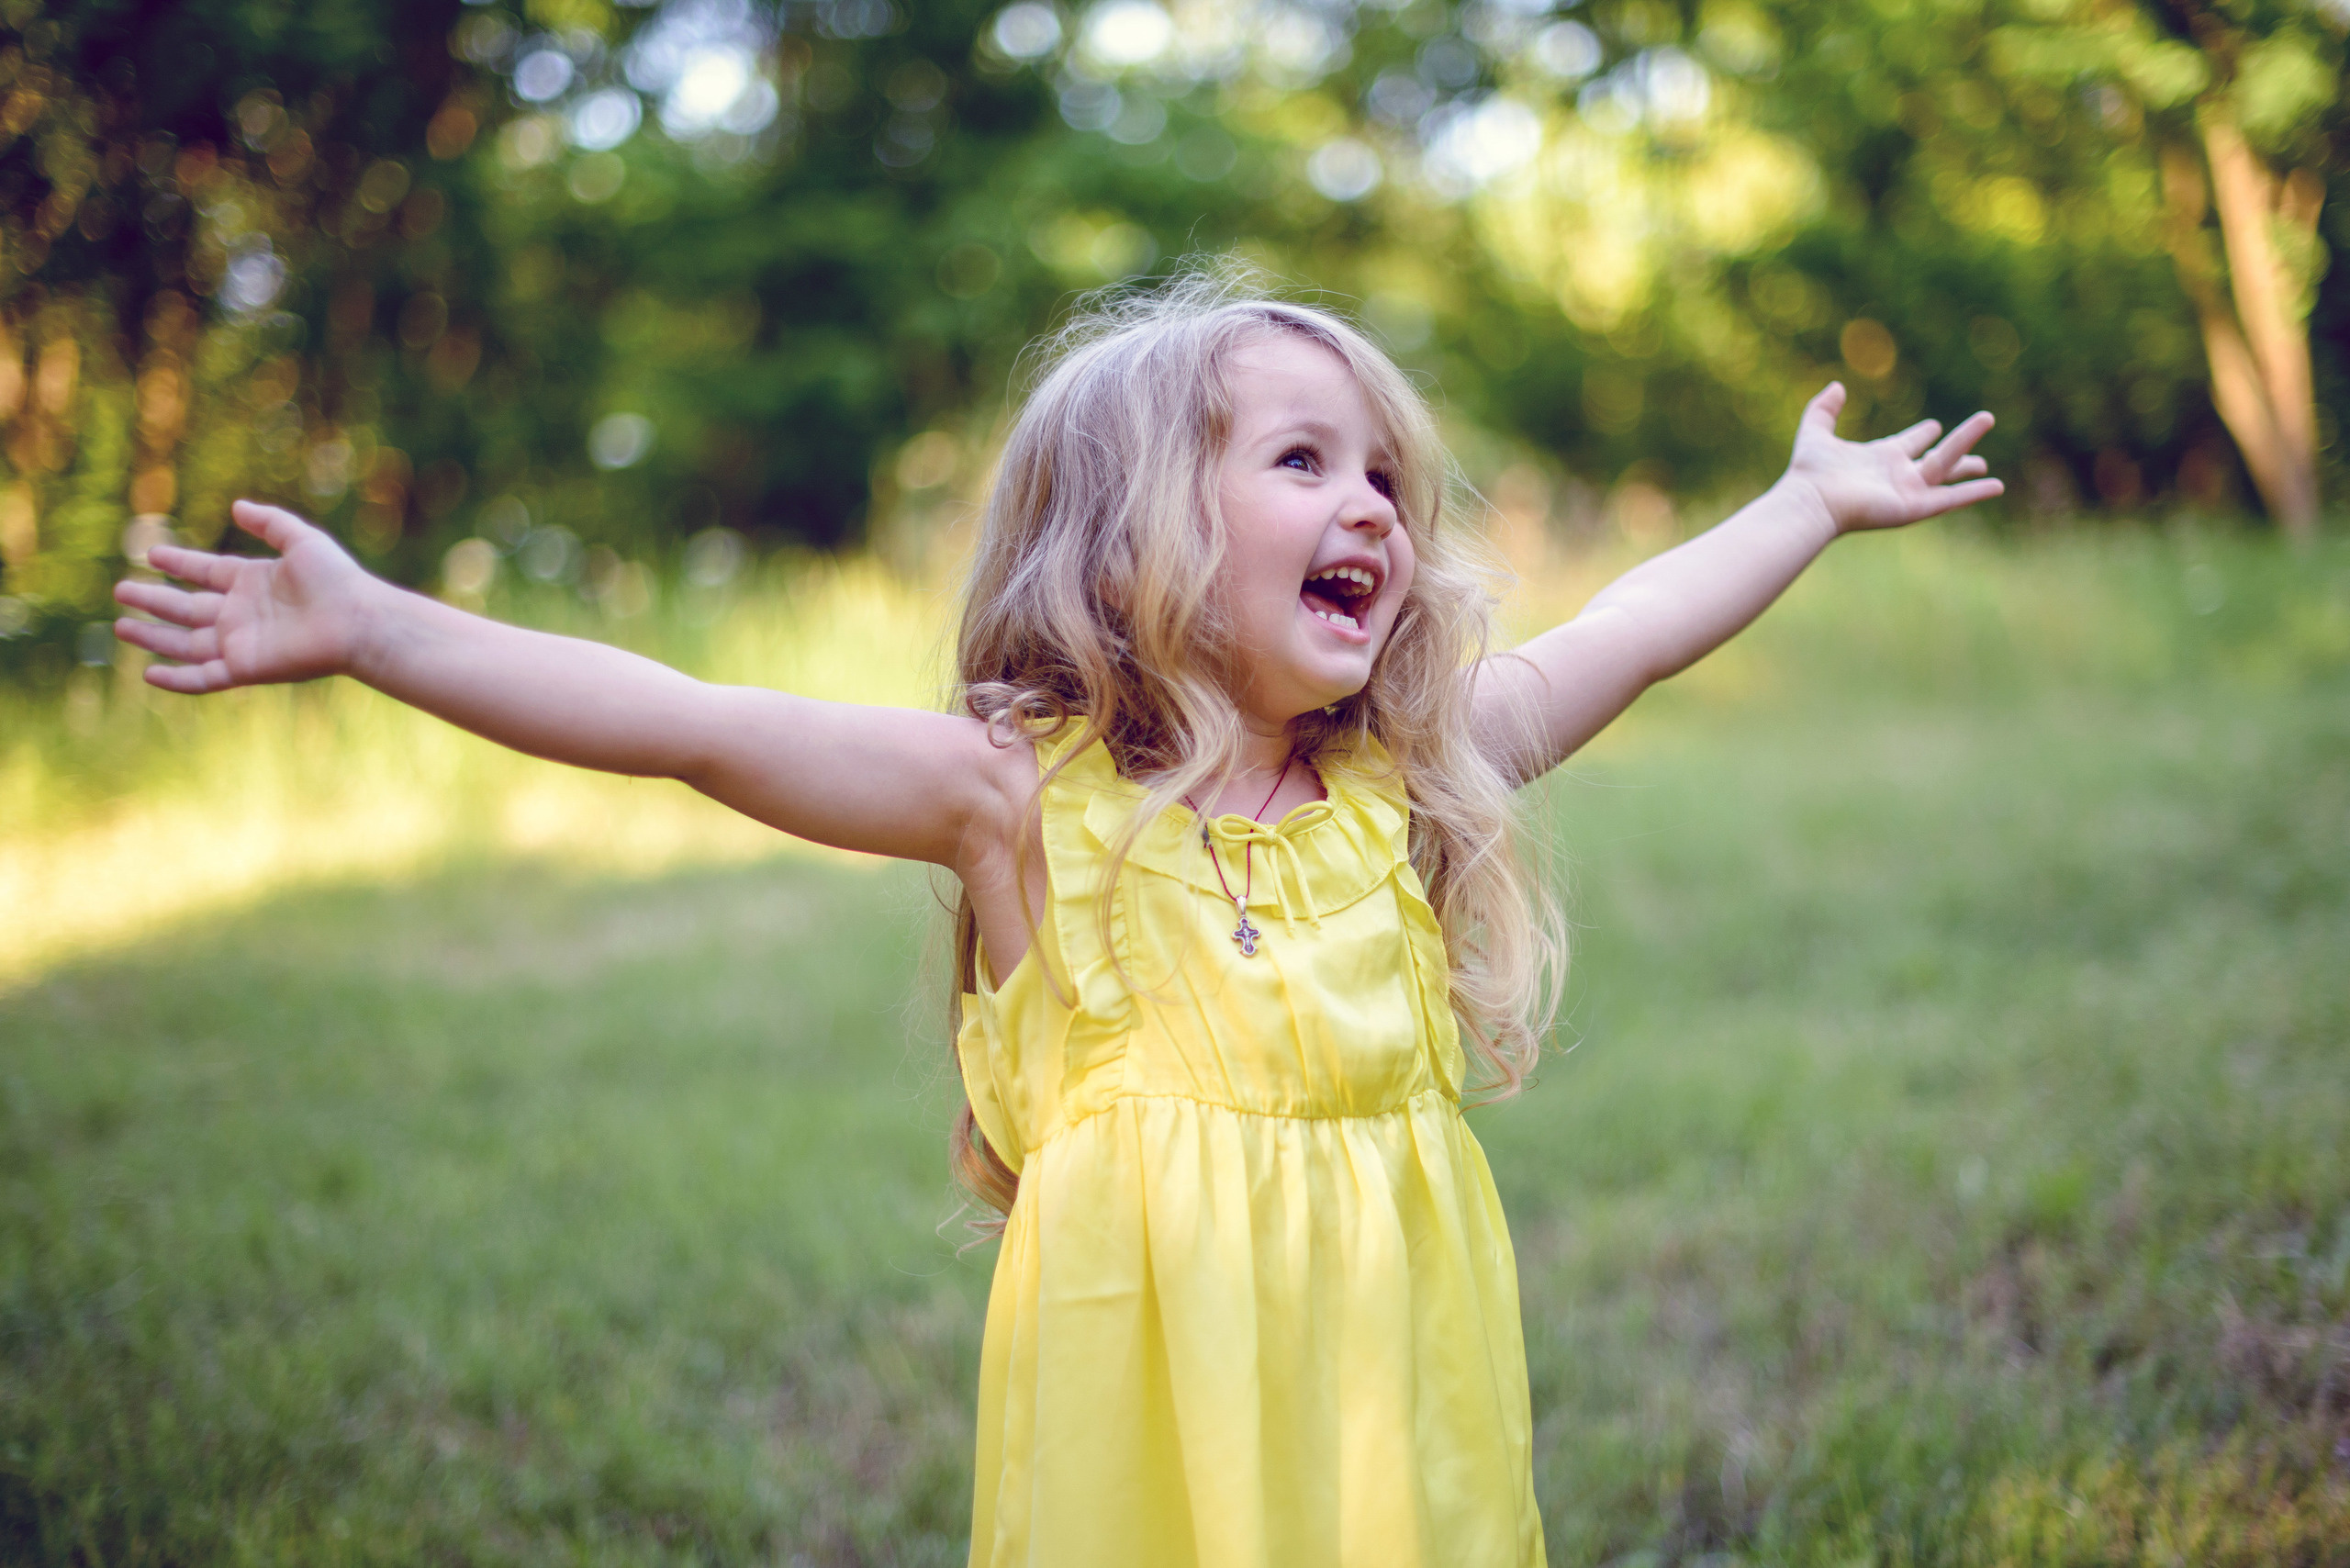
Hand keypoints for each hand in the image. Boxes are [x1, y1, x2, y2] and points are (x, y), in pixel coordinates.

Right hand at [112, 501, 377, 692]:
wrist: (358, 621)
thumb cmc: (338, 580)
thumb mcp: (302, 540)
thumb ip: (270, 522)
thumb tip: (237, 506)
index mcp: (253, 581)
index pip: (206, 572)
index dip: (179, 562)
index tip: (151, 553)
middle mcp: (242, 613)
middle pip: (187, 607)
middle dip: (154, 599)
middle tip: (121, 590)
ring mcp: (241, 642)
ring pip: (186, 642)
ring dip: (153, 636)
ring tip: (121, 626)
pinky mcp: (245, 668)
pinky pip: (203, 677)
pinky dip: (176, 677)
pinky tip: (149, 672)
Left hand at [1782, 382, 2002, 534]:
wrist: (1810, 500)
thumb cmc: (1810, 472)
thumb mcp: (1815, 431)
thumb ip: (1823, 409)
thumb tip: (1836, 386)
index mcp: (1879, 458)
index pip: (1908, 444)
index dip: (1921, 435)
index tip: (1934, 426)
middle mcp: (1897, 475)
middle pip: (1935, 459)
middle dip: (1959, 446)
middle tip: (1981, 428)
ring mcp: (1908, 492)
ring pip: (1947, 469)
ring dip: (1970, 453)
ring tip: (1990, 437)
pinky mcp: (1914, 507)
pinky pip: (1950, 499)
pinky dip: (1973, 493)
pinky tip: (1996, 486)